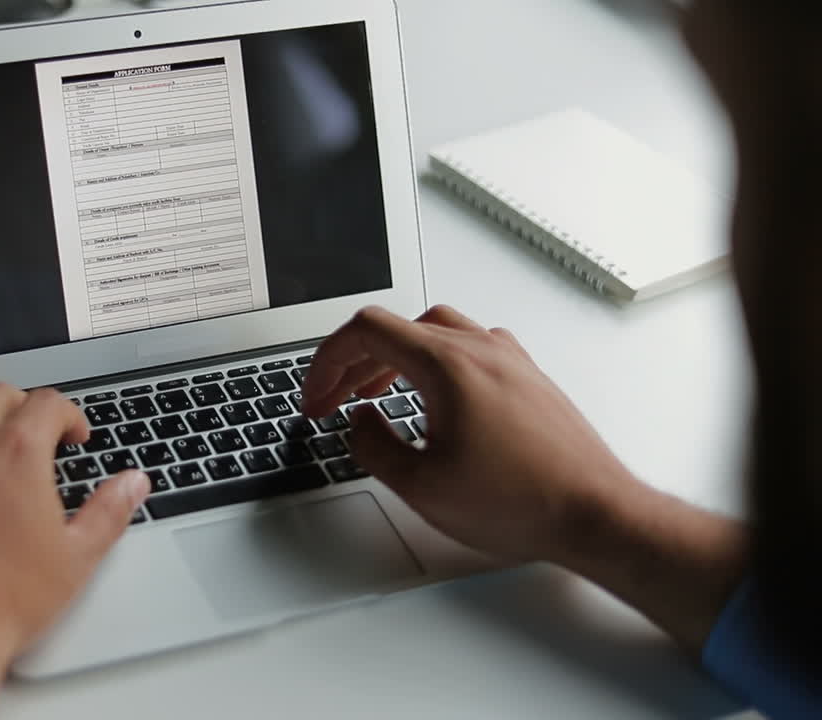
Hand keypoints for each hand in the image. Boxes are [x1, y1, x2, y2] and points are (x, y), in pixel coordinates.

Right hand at [303, 306, 745, 653]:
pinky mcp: (528, 378)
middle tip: (333, 398)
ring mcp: (509, 360)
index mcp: (447, 364)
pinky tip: (431, 396)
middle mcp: (480, 349)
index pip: (367, 331)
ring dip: (393, 357)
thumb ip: (373, 447)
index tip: (316, 394)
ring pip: (434, 331)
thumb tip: (359, 422)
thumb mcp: (420, 486)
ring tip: (373, 392)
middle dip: (353, 362)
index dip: (327, 362)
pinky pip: (468, 347)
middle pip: (397, 328)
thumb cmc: (523, 502)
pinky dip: (433, 362)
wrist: (595, 514)